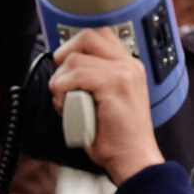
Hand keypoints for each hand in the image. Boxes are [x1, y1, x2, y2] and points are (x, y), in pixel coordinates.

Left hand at [49, 29, 163, 183]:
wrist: (132, 158)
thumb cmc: (117, 137)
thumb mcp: (105, 100)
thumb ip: (92, 81)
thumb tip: (64, 69)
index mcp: (129, 66)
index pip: (99, 35)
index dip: (76, 46)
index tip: (66, 67)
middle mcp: (129, 65)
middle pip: (87, 36)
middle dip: (64, 55)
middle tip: (61, 79)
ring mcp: (124, 72)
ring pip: (75, 59)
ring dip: (60, 81)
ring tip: (66, 102)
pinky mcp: (115, 84)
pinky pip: (77, 75)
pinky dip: (64, 89)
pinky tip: (67, 106)